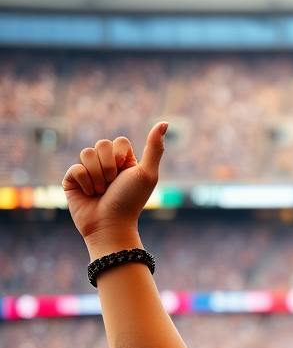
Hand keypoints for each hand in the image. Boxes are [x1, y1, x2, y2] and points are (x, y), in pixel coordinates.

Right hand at [62, 122, 167, 259]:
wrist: (110, 224)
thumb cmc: (131, 201)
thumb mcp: (147, 174)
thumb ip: (154, 148)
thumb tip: (165, 122)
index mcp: (124, 162)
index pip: (118, 141)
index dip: (121, 156)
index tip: (126, 174)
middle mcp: (106, 164)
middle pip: (100, 144)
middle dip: (109, 167)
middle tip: (113, 185)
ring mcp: (88, 171)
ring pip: (86, 153)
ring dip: (97, 176)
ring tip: (102, 192)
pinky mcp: (72, 180)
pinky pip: (75, 168)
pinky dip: (85, 182)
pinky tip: (90, 194)